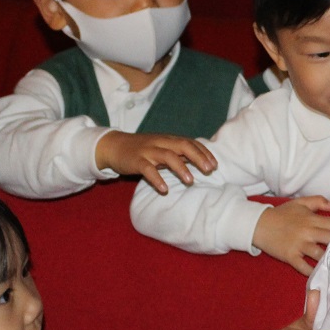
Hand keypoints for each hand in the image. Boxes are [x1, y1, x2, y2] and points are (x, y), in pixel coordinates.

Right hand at [97, 131, 215, 192]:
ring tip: (191, 181)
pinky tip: (164, 190)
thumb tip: (200, 161)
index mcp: (169, 140)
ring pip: (167, 156)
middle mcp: (160, 143)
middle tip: (210, 170)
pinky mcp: (136, 160)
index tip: (215, 164)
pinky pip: (147, 169)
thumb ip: (178, 153)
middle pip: (183, 146)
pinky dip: (157, 179)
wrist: (114, 146)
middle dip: (198, 157)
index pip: (190, 142)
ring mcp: (148, 151)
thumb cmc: (143, 149)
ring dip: (181, 168)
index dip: (204, 152)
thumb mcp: (162, 148)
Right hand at [252, 195, 329, 274]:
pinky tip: (319, 273)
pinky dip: (312, 271)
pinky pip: (303, 266)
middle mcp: (307, 232)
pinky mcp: (290, 256)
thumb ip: (319, 201)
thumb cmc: (281, 214)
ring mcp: (299, 245)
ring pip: (319, 254)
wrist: (259, 224)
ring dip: (329, 259)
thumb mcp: (300, 203)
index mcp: (311, 219)